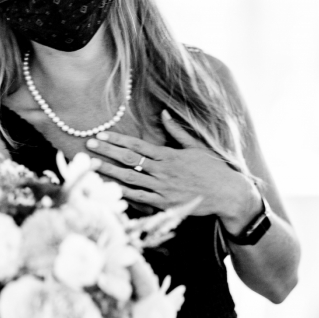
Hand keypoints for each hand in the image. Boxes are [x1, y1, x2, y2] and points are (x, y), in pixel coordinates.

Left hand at [86, 110, 257, 222]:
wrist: (229, 195)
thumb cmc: (214, 169)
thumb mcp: (197, 146)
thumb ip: (177, 131)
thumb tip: (164, 113)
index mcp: (169, 155)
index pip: (137, 145)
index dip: (117, 139)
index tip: (101, 134)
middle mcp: (163, 171)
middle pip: (128, 159)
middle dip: (107, 151)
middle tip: (88, 145)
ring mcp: (163, 188)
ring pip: (129, 178)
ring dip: (109, 171)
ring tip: (92, 165)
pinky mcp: (165, 204)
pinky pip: (139, 198)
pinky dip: (122, 193)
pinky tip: (107, 188)